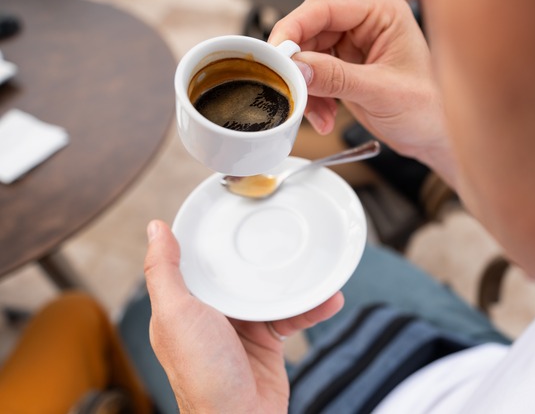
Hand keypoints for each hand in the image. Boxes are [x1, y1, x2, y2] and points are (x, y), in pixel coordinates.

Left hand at [144, 220, 343, 412]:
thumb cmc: (203, 375)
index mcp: (183, 306)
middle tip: (280, 229)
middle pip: (237, 273)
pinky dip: (312, 308)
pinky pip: (292, 317)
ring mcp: (240, 328)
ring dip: (293, 281)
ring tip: (314, 262)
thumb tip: (155, 229)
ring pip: (269, 292)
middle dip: (258, 255)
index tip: (229, 209)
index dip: (210, 237)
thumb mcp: (176, 316)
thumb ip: (164, 273)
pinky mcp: (267, 342)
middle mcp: (211, 315)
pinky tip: (329, 298)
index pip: (195, 261)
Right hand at [269, 0, 456, 186]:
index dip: (293, 29)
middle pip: (309, 31)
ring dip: (305, 87)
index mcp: (382, 11)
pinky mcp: (345, 66)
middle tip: (289, 89)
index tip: (276, 55)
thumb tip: (298, 67)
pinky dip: (312, 97)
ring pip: (306, 55)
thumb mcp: (382, 93)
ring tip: (316, 113)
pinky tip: (324, 116)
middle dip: (298, 65)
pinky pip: (313, 75)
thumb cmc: (430, 109)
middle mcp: (365, 21)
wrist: (435, 136)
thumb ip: (338, 78)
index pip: (323, 7)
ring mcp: (353, 44)